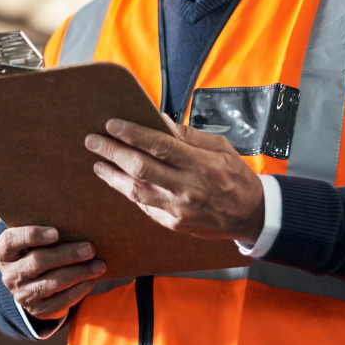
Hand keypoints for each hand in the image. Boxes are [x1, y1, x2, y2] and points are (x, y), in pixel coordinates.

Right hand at [0, 225, 105, 319]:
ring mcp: (22, 295)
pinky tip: (92, 280)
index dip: (32, 236)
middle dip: (67, 255)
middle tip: (90, 249)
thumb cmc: (36, 249)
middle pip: (38, 262)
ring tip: (99, 265)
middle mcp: (9, 275)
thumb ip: (45, 231)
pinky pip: (60, 301)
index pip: (11, 241)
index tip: (56, 232)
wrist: (31, 282)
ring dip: (79, 273)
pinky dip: (79, 290)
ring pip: (52, 282)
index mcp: (2, 252)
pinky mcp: (37, 310)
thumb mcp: (32, 240)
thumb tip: (77, 222)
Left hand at [87, 117, 263, 242]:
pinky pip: (143, 206)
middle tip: (93, 141)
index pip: (159, 145)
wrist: (250, 215)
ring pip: (136, 190)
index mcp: (200, 164)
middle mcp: (187, 188)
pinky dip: (128, 192)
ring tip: (99, 163)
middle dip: (112, 152)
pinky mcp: (173, 223)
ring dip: (113, 175)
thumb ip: (188, 136)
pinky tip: (118, 181)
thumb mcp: (220, 147)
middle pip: (140, 168)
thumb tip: (159, 121)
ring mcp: (178, 209)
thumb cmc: (235, 177)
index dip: (132, 134)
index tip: (112, 124)